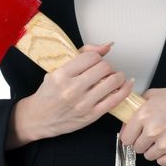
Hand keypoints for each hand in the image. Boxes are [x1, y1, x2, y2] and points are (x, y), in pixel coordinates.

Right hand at [10, 42, 133, 144]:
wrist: (38, 119)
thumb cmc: (48, 94)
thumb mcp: (57, 70)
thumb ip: (81, 55)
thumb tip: (106, 46)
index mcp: (61, 75)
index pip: (91, 57)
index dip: (97, 56)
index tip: (96, 60)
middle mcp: (72, 89)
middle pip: (104, 67)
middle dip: (107, 66)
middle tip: (104, 70)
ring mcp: (83, 104)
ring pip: (112, 82)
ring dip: (118, 77)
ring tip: (115, 77)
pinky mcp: (91, 115)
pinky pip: (115, 99)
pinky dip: (125, 90)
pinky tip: (126, 84)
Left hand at [119, 85, 165, 165]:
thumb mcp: (157, 94)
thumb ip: (139, 105)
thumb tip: (127, 118)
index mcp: (144, 114)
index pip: (126, 137)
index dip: (131, 136)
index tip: (135, 135)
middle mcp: (153, 130)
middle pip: (136, 148)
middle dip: (143, 143)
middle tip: (153, 136)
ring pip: (149, 156)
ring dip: (154, 150)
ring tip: (165, 138)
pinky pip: (162, 162)